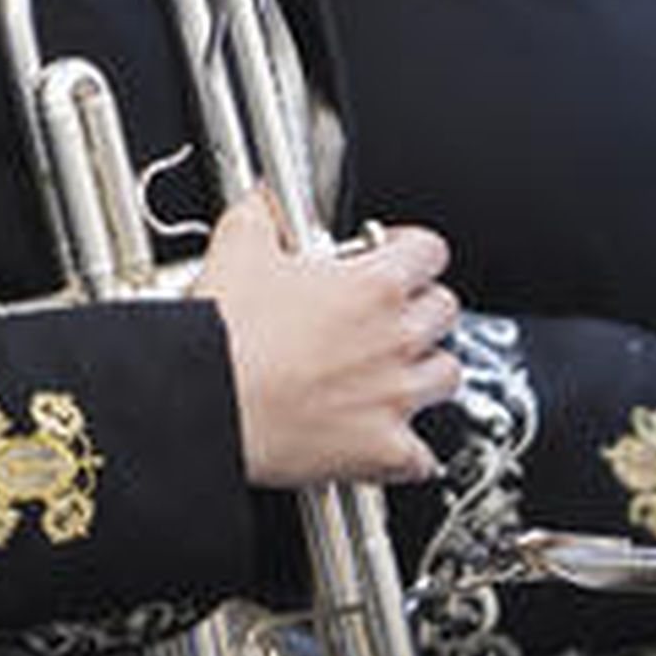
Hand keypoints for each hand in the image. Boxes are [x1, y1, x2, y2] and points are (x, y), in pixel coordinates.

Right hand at [196, 186, 461, 488]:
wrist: (208, 404)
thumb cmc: (227, 334)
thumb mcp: (240, 245)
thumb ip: (262, 212)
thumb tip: (264, 198)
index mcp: (375, 284)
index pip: (430, 251)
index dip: (411, 249)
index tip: (393, 255)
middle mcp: (397, 337)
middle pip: (445, 310)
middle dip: (420, 307)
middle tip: (388, 312)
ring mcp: (395, 397)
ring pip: (447, 375)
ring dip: (426, 371)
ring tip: (395, 370)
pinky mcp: (383, 452)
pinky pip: (422, 457)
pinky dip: (408, 452)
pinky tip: (386, 440)